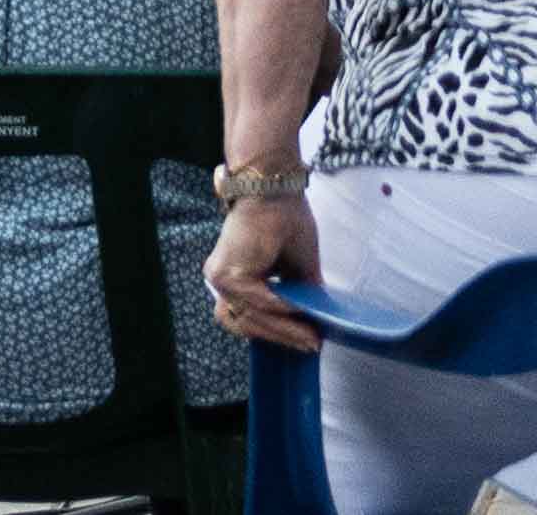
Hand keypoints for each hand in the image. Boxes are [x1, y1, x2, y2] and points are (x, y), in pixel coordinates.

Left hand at [205, 187, 320, 347]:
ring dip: (283, 329)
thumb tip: (316, 326)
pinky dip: (280, 308)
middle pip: (245, 325)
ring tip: (311, 334)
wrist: (275, 191)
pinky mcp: (228, 272)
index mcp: (235, 280)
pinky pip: (256, 301)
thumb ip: (300, 296)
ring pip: (250, 317)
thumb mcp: (298, 270)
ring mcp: (220, 277)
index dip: (276, 335)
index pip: (247, 319)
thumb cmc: (285, 223)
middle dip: (281, 338)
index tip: (306, 345)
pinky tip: (301, 309)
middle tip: (312, 344)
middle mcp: (222, 281)